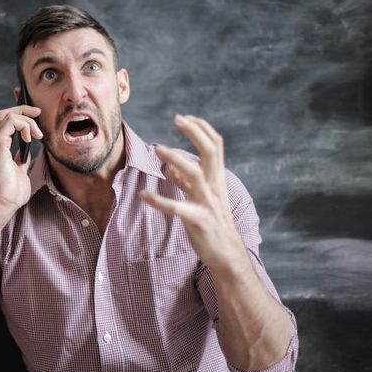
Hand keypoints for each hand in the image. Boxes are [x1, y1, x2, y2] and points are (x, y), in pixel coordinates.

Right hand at [0, 105, 42, 211]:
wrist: (4, 202)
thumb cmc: (12, 191)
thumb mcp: (21, 171)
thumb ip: (22, 159)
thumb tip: (26, 152)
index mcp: (1, 147)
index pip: (7, 122)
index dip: (21, 113)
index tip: (37, 115)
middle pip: (5, 113)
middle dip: (23, 108)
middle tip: (38, 113)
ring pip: (7, 114)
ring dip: (26, 120)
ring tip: (37, 135)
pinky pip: (9, 122)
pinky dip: (23, 125)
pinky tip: (30, 138)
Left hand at [140, 115, 246, 271]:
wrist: (227, 254)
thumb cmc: (213, 224)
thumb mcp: (201, 199)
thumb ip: (186, 182)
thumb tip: (171, 167)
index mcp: (217, 179)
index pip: (216, 145)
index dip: (202, 128)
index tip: (185, 117)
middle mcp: (215, 187)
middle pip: (211, 151)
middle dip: (194, 132)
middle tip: (177, 119)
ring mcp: (208, 203)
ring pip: (195, 173)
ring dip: (175, 158)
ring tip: (157, 149)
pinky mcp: (199, 221)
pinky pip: (177, 208)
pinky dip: (159, 201)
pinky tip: (144, 195)